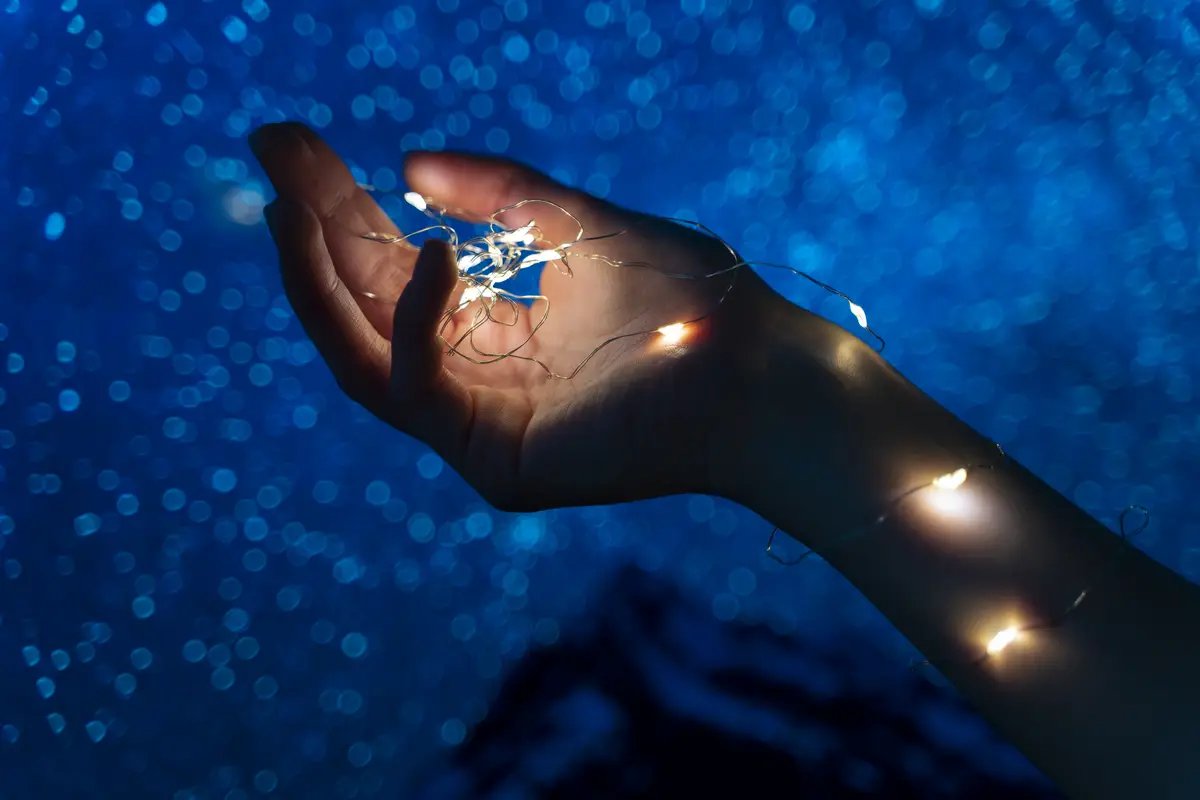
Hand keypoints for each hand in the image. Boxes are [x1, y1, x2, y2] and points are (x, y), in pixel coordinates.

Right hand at [249, 122, 794, 511]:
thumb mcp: (581, 223)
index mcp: (495, 330)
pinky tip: (431, 255)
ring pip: (364, 359)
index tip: (291, 145)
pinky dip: (417, 323)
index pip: (392, 271)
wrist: (761, 370)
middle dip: (313, 232)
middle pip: (365, 310)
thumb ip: (501, 192)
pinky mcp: (497, 464)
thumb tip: (408, 162)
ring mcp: (482, 428)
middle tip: (271, 156)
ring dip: (322, 280)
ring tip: (294, 201)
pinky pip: (422, 392)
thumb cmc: (689, 298)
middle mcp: (477, 380)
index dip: (339, 209)